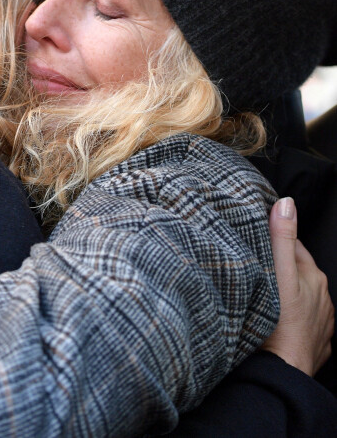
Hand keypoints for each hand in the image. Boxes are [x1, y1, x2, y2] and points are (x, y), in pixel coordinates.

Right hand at [262, 197, 333, 375]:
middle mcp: (322, 298)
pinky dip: (291, 318)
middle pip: (297, 272)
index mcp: (312, 276)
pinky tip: (275, 321)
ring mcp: (321, 323)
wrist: (282, 373)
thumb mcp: (276, 273)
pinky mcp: (315, 344)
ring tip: (262, 291)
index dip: (274, 239)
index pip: (293, 246)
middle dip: (279, 266)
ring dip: (286, 293)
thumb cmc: (277, 323)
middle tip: (254, 263)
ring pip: (301, 298)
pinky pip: (302, 323)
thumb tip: (287, 203)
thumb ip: (280, 238)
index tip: (256, 235)